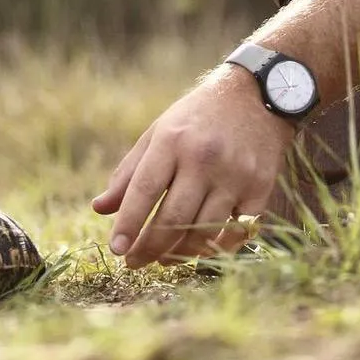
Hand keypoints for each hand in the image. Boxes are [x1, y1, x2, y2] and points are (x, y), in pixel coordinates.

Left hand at [92, 68, 294, 267]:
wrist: (257, 96)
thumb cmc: (197, 118)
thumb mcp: (159, 133)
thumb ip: (129, 172)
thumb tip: (99, 209)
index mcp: (172, 140)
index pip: (143, 191)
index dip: (128, 224)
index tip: (116, 250)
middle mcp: (204, 158)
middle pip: (173, 218)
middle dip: (149, 248)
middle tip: (135, 263)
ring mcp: (235, 175)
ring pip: (203, 231)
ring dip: (180, 254)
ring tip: (164, 260)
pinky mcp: (260, 188)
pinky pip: (236, 233)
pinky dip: (217, 248)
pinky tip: (200, 251)